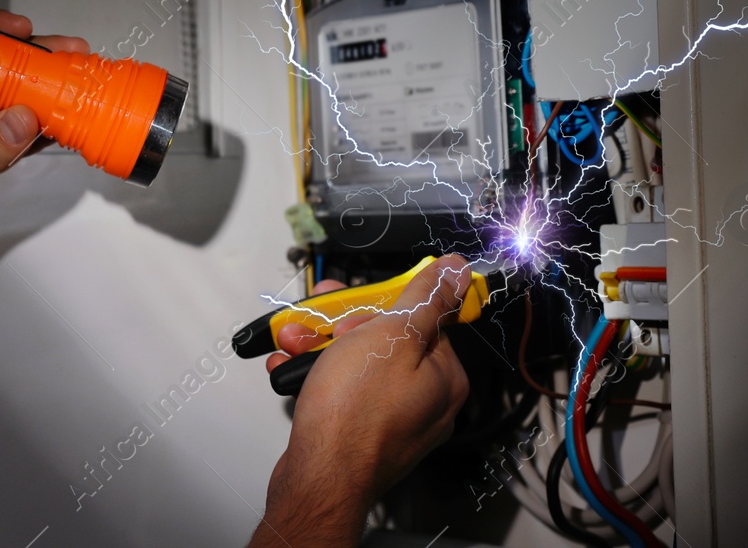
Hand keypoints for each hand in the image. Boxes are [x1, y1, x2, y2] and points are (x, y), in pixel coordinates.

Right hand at [248, 256, 471, 547]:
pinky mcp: (362, 433)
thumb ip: (425, 299)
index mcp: (444, 375)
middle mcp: (425, 399)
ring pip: (357, 362)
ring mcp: (393, 419)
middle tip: (314, 324)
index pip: (420, 317)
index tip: (349, 300)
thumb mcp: (390, 336)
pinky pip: (342, 390)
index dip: (379, 303)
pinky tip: (292, 370)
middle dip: (340, 325)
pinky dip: (315, 376)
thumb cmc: (354, 412)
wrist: (319, 479)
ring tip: (293, 346)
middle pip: (384, 338)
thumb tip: (456, 269)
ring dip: (320, 347)